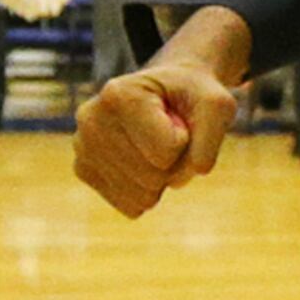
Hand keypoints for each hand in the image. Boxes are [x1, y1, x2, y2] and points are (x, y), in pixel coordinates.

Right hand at [75, 8, 249, 217]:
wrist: (165, 94)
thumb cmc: (191, 98)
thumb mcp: (217, 106)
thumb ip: (211, 139)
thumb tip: (188, 176)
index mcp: (120, 94)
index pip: (168, 150)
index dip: (185, 139)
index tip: (176, 117)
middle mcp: (91, 118)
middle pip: (153, 176)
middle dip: (174, 162)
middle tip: (167, 133)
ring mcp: (82, 146)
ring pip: (142, 196)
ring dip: (162, 179)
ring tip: (153, 146)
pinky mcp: (84, 170)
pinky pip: (130, 206)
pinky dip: (147, 192)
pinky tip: (141, 161)